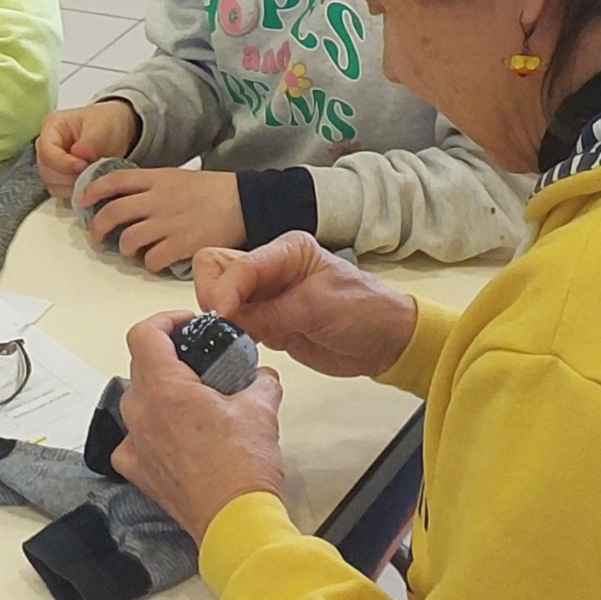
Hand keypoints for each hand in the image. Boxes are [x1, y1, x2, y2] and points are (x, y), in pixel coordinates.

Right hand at [37, 99, 141, 198]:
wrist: (119, 133)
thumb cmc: (107, 123)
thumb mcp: (102, 126)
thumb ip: (90, 140)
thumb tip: (79, 154)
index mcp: (51, 127)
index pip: (46, 150)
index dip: (62, 162)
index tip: (83, 166)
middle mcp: (46, 146)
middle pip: (45, 169)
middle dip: (68, 175)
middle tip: (90, 173)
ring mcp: (51, 163)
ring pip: (51, 183)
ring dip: (71, 185)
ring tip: (91, 176)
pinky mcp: (59, 177)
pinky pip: (60, 191)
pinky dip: (74, 191)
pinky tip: (88, 183)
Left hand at [79, 166, 244, 274]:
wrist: (246, 203)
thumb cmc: (215, 191)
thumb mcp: (180, 177)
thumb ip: (153, 186)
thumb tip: (127, 198)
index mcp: (157, 179)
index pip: (115, 180)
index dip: (93, 190)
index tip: (82, 200)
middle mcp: (158, 199)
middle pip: (113, 213)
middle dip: (97, 228)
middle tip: (96, 237)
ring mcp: (168, 223)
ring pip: (128, 240)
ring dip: (124, 249)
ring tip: (131, 251)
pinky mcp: (181, 245)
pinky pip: (152, 259)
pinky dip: (149, 263)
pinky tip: (155, 260)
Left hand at [111, 312, 286, 541]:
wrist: (236, 522)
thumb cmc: (243, 469)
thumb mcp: (261, 411)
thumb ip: (261, 382)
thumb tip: (263, 377)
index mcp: (166, 389)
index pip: (144, 334)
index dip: (164, 321)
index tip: (186, 326)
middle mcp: (142, 413)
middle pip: (140, 366)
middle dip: (169, 358)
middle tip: (199, 364)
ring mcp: (136, 444)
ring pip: (135, 402)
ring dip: (158, 394)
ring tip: (192, 401)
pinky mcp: (138, 472)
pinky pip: (132, 441)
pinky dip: (148, 434)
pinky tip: (172, 438)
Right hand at [193, 231, 417, 378]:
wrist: (387, 342)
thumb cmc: (364, 311)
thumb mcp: (317, 307)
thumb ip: (270, 313)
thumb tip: (228, 323)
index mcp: (286, 251)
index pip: (237, 265)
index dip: (225, 291)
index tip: (221, 318)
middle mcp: (270, 269)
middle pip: (216, 271)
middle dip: (214, 297)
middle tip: (225, 326)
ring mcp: (266, 296)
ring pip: (219, 297)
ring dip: (219, 319)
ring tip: (235, 340)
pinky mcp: (266, 322)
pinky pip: (234, 324)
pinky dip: (229, 336)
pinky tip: (241, 348)